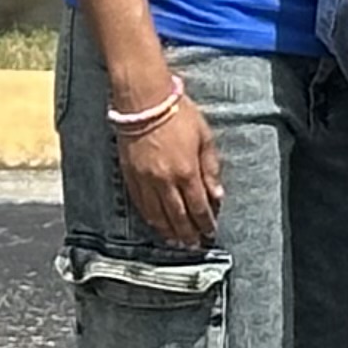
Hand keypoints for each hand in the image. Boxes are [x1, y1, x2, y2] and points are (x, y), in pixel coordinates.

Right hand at [117, 97, 225, 248]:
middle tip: (195, 245)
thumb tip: (217, 195)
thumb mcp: (204, 137)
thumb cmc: (178, 114)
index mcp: (186, 171)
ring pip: (157, 215)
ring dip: (168, 231)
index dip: (205, 224)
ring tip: (177, 242)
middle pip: (178, 217)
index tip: (210, 233)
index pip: (198, 207)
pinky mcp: (130, 177)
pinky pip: (141, 205)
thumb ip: (211, 169)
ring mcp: (145, 181)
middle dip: (188, 233)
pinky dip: (150, 219)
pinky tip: (156, 224)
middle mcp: (164, 181)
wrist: (143, 101)